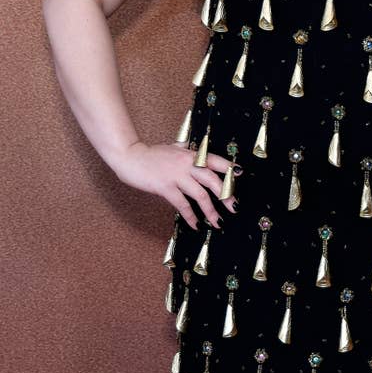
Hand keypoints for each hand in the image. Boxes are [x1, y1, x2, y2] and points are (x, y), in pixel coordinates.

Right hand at [111, 140, 241, 229]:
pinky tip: (195, 225)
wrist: (130, 156)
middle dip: (226, 195)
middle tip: (234, 207)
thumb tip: (194, 147)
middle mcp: (187, 164)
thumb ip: (185, 149)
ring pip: (200, 195)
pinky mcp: (166, 187)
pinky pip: (182, 205)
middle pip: (213, 180)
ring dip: (211, 211)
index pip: (215, 160)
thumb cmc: (152, 154)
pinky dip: (191, 216)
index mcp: (191, 154)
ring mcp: (177, 176)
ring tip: (218, 222)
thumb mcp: (173, 147)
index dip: (229, 168)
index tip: (239, 176)